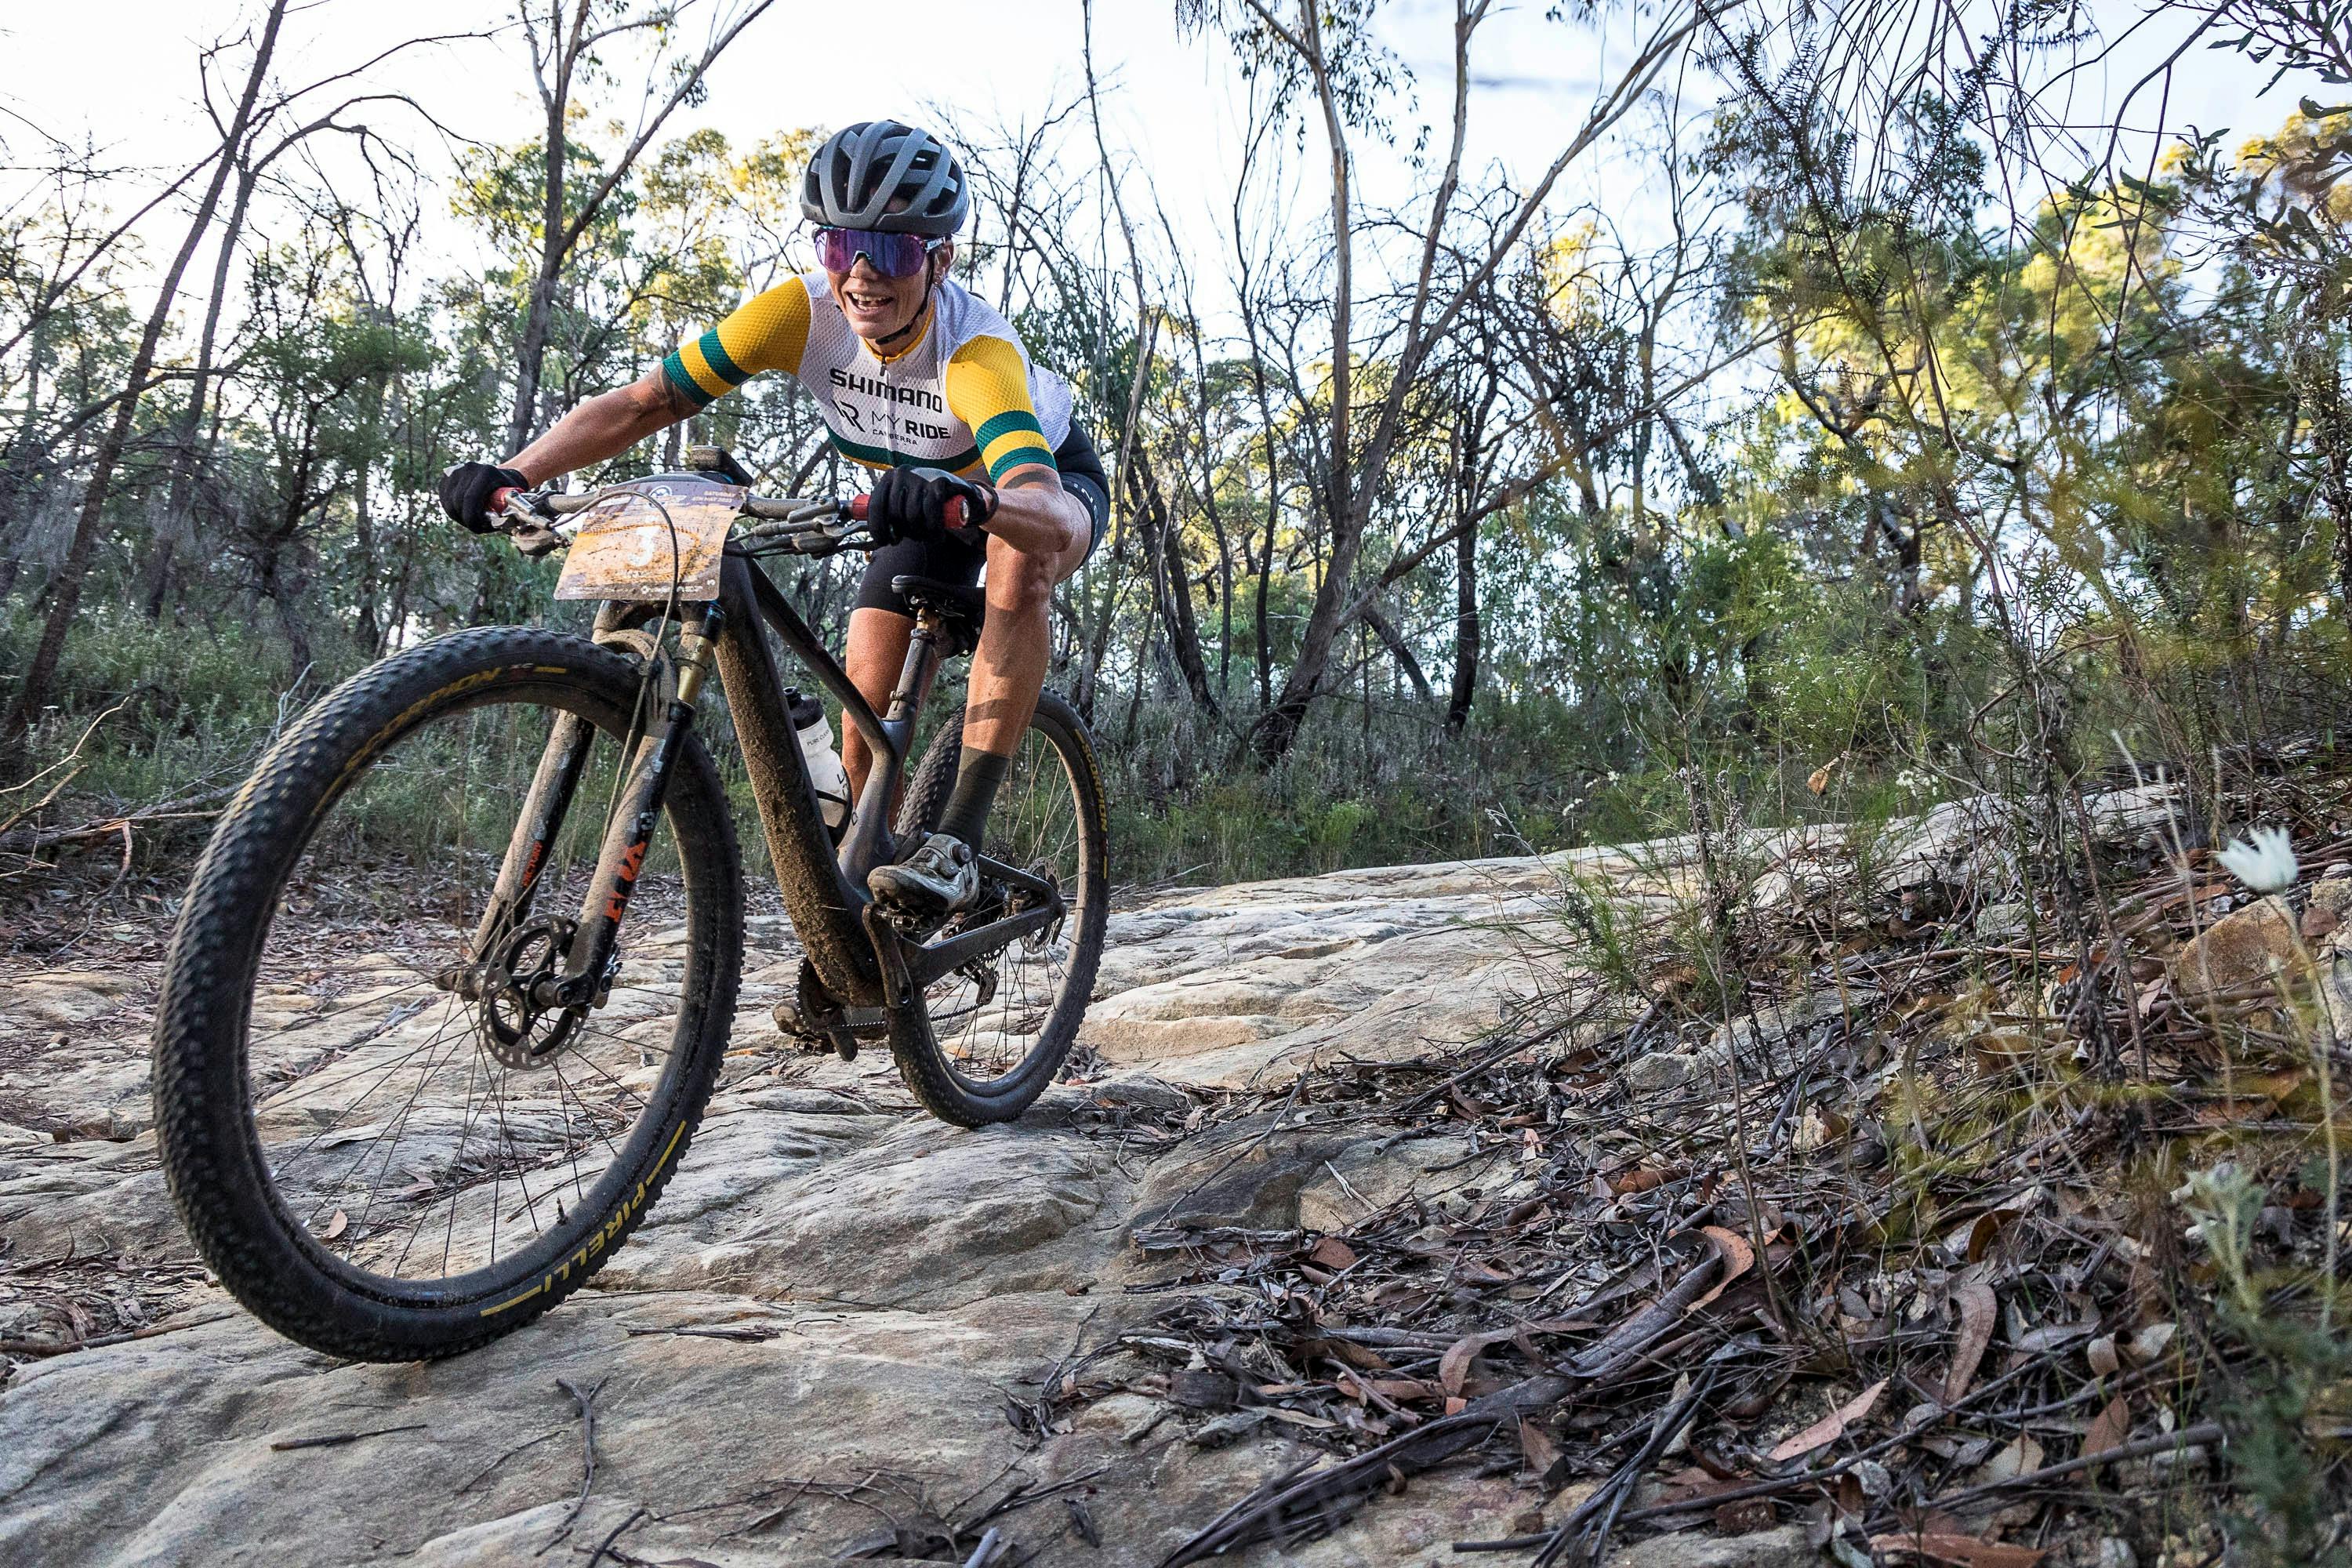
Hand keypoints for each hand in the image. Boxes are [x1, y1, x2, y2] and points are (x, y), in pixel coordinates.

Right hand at [438, 461, 528, 533]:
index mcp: (487, 473)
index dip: (472, 518)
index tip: (478, 529)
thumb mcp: (512, 500)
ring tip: (472, 520)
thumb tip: (496, 525)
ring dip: (459, 516)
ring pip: (449, 503)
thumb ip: (505, 512)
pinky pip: (444, 499)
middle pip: (458, 502)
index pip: (471, 499)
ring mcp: (456, 470)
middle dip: (466, 519)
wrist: (499, 476)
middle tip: (476, 527)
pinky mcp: (447, 476)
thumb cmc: (507, 491)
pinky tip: (464, 513)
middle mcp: (469, 468)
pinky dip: (453, 510)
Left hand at [866, 465, 996, 545]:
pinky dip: (934, 530)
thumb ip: (890, 513)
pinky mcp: (940, 482)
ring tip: (929, 537)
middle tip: (915, 538)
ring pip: (913, 516)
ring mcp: (921, 476)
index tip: (884, 542)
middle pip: (895, 514)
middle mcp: (903, 473)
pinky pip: (931, 513)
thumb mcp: (906, 502)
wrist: (962, 493)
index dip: (877, 528)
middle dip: (904, 533)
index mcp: (890, 477)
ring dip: (921, 534)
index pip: (875, 505)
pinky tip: (937, 536)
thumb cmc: (929, 502)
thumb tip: (874, 537)